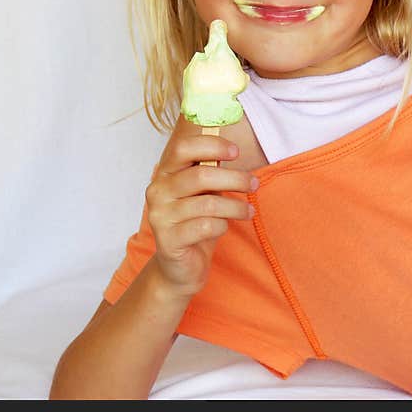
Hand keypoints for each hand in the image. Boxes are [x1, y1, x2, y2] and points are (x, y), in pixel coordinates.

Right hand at [144, 123, 255, 296]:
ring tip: (248, 211)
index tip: (236, 151)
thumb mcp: (205, 192)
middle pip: (200, 175)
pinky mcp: (168, 240)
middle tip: (253, 184)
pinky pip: (205, 227)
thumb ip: (211, 171)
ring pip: (208, 203)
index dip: (211, 145)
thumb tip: (232, 148)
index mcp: (165, 172)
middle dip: (234, 178)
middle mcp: (158, 191)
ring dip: (235, 206)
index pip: (183, 148)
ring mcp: (160, 216)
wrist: (181, 265)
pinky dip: (222, 226)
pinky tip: (224, 228)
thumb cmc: (196, 221)